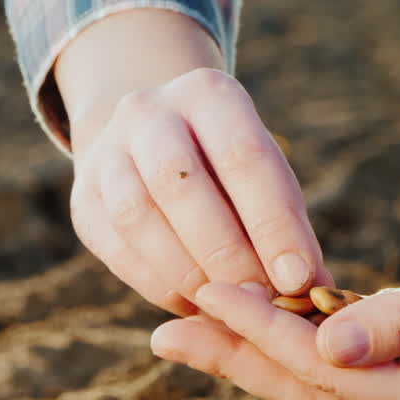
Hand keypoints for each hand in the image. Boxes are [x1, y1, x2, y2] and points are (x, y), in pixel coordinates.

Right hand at [56, 11, 329, 316]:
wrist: (150, 142)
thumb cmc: (228, 171)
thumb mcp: (264, 177)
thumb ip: (287, 226)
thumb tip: (316, 291)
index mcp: (207, 92)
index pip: (243, 156)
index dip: (272, 223)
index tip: (298, 279)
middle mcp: (148, 111)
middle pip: (180, 182)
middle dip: (225, 252)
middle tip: (259, 300)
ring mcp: (106, 151)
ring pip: (137, 216)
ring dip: (185, 272)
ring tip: (224, 306)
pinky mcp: (83, 197)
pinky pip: (115, 247)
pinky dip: (155, 283)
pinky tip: (190, 304)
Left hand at [149, 207, 399, 399]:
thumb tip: (323, 344)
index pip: (326, 370)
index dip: (261, 331)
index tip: (206, 294)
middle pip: (305, 389)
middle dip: (231, 359)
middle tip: (160, 334)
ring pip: (316, 380)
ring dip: (252, 353)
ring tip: (190, 327)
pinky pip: (342, 362)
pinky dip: (294, 341)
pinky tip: (257, 319)